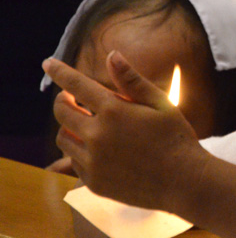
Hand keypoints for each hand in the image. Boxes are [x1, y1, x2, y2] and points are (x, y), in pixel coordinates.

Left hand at [45, 51, 205, 211]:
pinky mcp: (92, 182)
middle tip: (72, 99)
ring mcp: (92, 161)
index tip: (48, 63)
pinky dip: (80, 151)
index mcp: (114, 111)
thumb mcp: (160, 103)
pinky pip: (73, 161)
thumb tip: (111, 55)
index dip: (60, 72)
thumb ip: (132, 80)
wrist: (184, 181)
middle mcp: (97, 135)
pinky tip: (99, 149)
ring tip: (87, 125)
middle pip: (62, 112)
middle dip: (63, 101)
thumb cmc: (176, 138)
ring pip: (63, 138)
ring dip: (70, 127)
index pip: (76, 85)